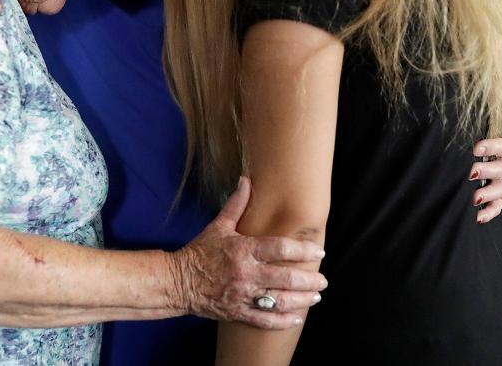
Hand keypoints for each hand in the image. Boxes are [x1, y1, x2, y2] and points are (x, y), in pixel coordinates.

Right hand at [171, 177, 327, 328]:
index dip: (303, 250)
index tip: (318, 251)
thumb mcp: (218, 226)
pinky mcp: (238, 312)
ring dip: (302, 299)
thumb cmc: (200, 252)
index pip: (280, 248)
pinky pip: (265, 320)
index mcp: (244, 250)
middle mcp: (247, 274)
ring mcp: (243, 296)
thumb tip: (246, 180)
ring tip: (316, 297)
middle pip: (286, 278)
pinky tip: (296, 318)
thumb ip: (236, 205)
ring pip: (280, 301)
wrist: (178, 281)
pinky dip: (283, 321)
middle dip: (309, 280)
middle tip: (323, 280)